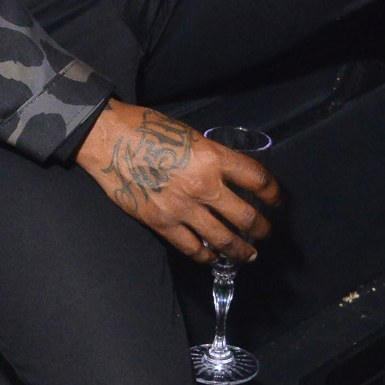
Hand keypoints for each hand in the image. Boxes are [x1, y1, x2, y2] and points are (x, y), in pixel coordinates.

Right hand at [75, 100, 280, 260]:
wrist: (108, 139)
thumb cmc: (146, 129)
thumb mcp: (190, 135)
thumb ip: (212, 158)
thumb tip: (227, 175)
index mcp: (213, 158)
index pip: (258, 180)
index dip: (273, 193)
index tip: (276, 199)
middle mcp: (203, 186)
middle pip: (246, 217)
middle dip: (262, 228)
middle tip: (266, 231)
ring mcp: (182, 208)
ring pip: (223, 239)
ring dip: (241, 249)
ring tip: (248, 253)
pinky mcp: (161, 223)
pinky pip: (192, 247)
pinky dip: (206, 254)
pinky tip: (213, 255)